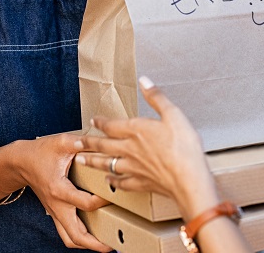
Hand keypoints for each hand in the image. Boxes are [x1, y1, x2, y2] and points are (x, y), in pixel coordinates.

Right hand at [19, 133, 110, 251]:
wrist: (20, 162)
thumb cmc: (39, 153)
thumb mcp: (60, 142)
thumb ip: (80, 142)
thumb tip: (100, 141)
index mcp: (59, 190)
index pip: (86, 204)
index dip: (103, 201)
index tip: (115, 194)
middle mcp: (57, 206)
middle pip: (77, 235)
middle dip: (96, 243)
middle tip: (114, 242)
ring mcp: (55, 212)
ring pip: (70, 239)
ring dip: (87, 245)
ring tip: (105, 244)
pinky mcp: (54, 213)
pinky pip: (66, 233)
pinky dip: (80, 238)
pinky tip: (93, 235)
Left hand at [75, 77, 219, 220]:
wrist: (188, 178)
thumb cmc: (183, 147)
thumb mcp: (173, 115)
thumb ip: (157, 98)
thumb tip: (144, 80)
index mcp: (136, 130)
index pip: (111, 125)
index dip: (100, 122)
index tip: (92, 121)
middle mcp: (130, 149)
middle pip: (103, 145)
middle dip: (88, 143)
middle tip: (75, 143)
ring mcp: (134, 168)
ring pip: (107, 164)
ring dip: (93, 161)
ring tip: (81, 160)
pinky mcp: (141, 183)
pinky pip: (122, 182)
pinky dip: (113, 181)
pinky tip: (108, 181)